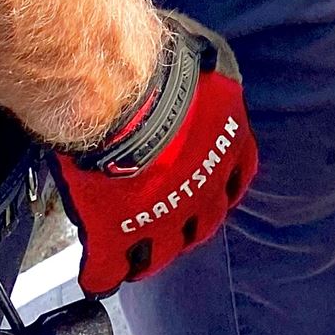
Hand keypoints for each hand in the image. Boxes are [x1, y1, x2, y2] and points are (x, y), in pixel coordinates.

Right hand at [55, 14, 255, 294]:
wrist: (121, 91)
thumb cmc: (163, 61)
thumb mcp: (208, 58)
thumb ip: (211, 78)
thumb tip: (209, 71)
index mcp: (229, 147)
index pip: (237, 176)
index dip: (221, 185)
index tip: (209, 188)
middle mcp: (204, 191)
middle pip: (202, 224)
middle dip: (187, 227)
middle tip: (172, 228)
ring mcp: (160, 219)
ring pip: (159, 255)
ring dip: (148, 258)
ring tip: (136, 262)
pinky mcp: (115, 233)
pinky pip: (107, 268)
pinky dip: (101, 274)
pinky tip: (96, 276)